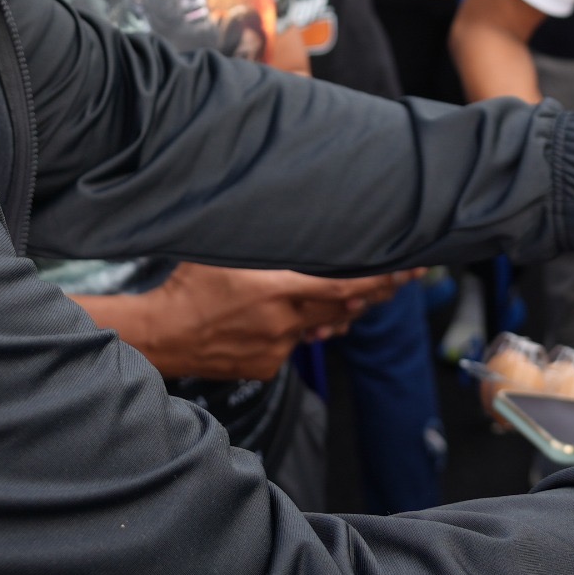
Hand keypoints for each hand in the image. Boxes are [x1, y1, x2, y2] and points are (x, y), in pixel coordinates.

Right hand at [85, 265, 404, 379]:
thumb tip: (282, 207)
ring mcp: (277, 350)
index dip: (383, 281)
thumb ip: (260, 235)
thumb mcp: (224, 249)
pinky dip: (305, 329)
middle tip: (403, 278)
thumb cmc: (187, 285)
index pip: (346, 287)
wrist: (162, 335)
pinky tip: (304, 317)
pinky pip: (296, 345)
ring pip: (323, 329)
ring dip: (344, 312)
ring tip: (364, 294)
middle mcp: (285, 324)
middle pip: (345, 310)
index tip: (411, 271)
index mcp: (279, 291)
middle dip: (375, 294)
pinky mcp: (267, 367)